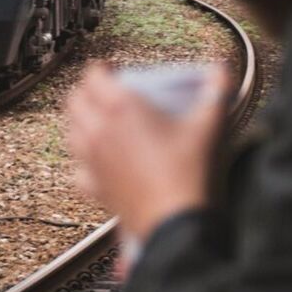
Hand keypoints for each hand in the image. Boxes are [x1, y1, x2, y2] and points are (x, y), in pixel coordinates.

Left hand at [65, 62, 229, 268]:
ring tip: (96, 119)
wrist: (175, 224)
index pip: (93, 77)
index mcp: (120, 109)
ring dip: (79, 120)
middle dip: (86, 90)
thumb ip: (217, 90)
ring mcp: (92, 161)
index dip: (101, 68)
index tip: (112, 68)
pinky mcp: (95, 187)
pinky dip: (81, 160)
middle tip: (103, 91)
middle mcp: (99, 132)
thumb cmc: (188, 175)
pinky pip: (77, 169)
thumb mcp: (209, 125)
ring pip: (70, 131)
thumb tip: (221, 71)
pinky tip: (95, 161)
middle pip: (75, 101)